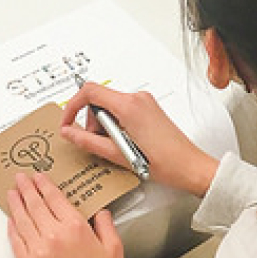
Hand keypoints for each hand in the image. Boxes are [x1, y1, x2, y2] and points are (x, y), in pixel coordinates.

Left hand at [6, 171, 125, 257]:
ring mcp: (37, 253)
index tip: (39, 177)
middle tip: (21, 178)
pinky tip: (11, 221)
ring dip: (16, 204)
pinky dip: (12, 228)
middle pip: (35, 205)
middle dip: (27, 189)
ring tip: (12, 193)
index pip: (55, 198)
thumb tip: (100, 212)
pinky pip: (16, 242)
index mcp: (76, 228)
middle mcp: (53, 237)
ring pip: (22, 221)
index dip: (45, 185)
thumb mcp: (114, 251)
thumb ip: (106, 225)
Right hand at [61, 82, 219, 198]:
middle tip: (97, 143)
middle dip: (91, 122)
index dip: (72, 106)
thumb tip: (69, 133)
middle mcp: (137, 98)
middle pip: (99, 99)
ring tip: (115, 148)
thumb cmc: (164, 162)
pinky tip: (124, 144)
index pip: (89, 91)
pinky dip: (116, 125)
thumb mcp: (117, 155)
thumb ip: (88, 141)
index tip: (67, 122)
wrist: (189, 166)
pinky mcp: (149, 109)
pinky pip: (122, 110)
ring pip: (110, 106)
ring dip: (104, 126)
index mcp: (129, 105)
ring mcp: (144, 102)